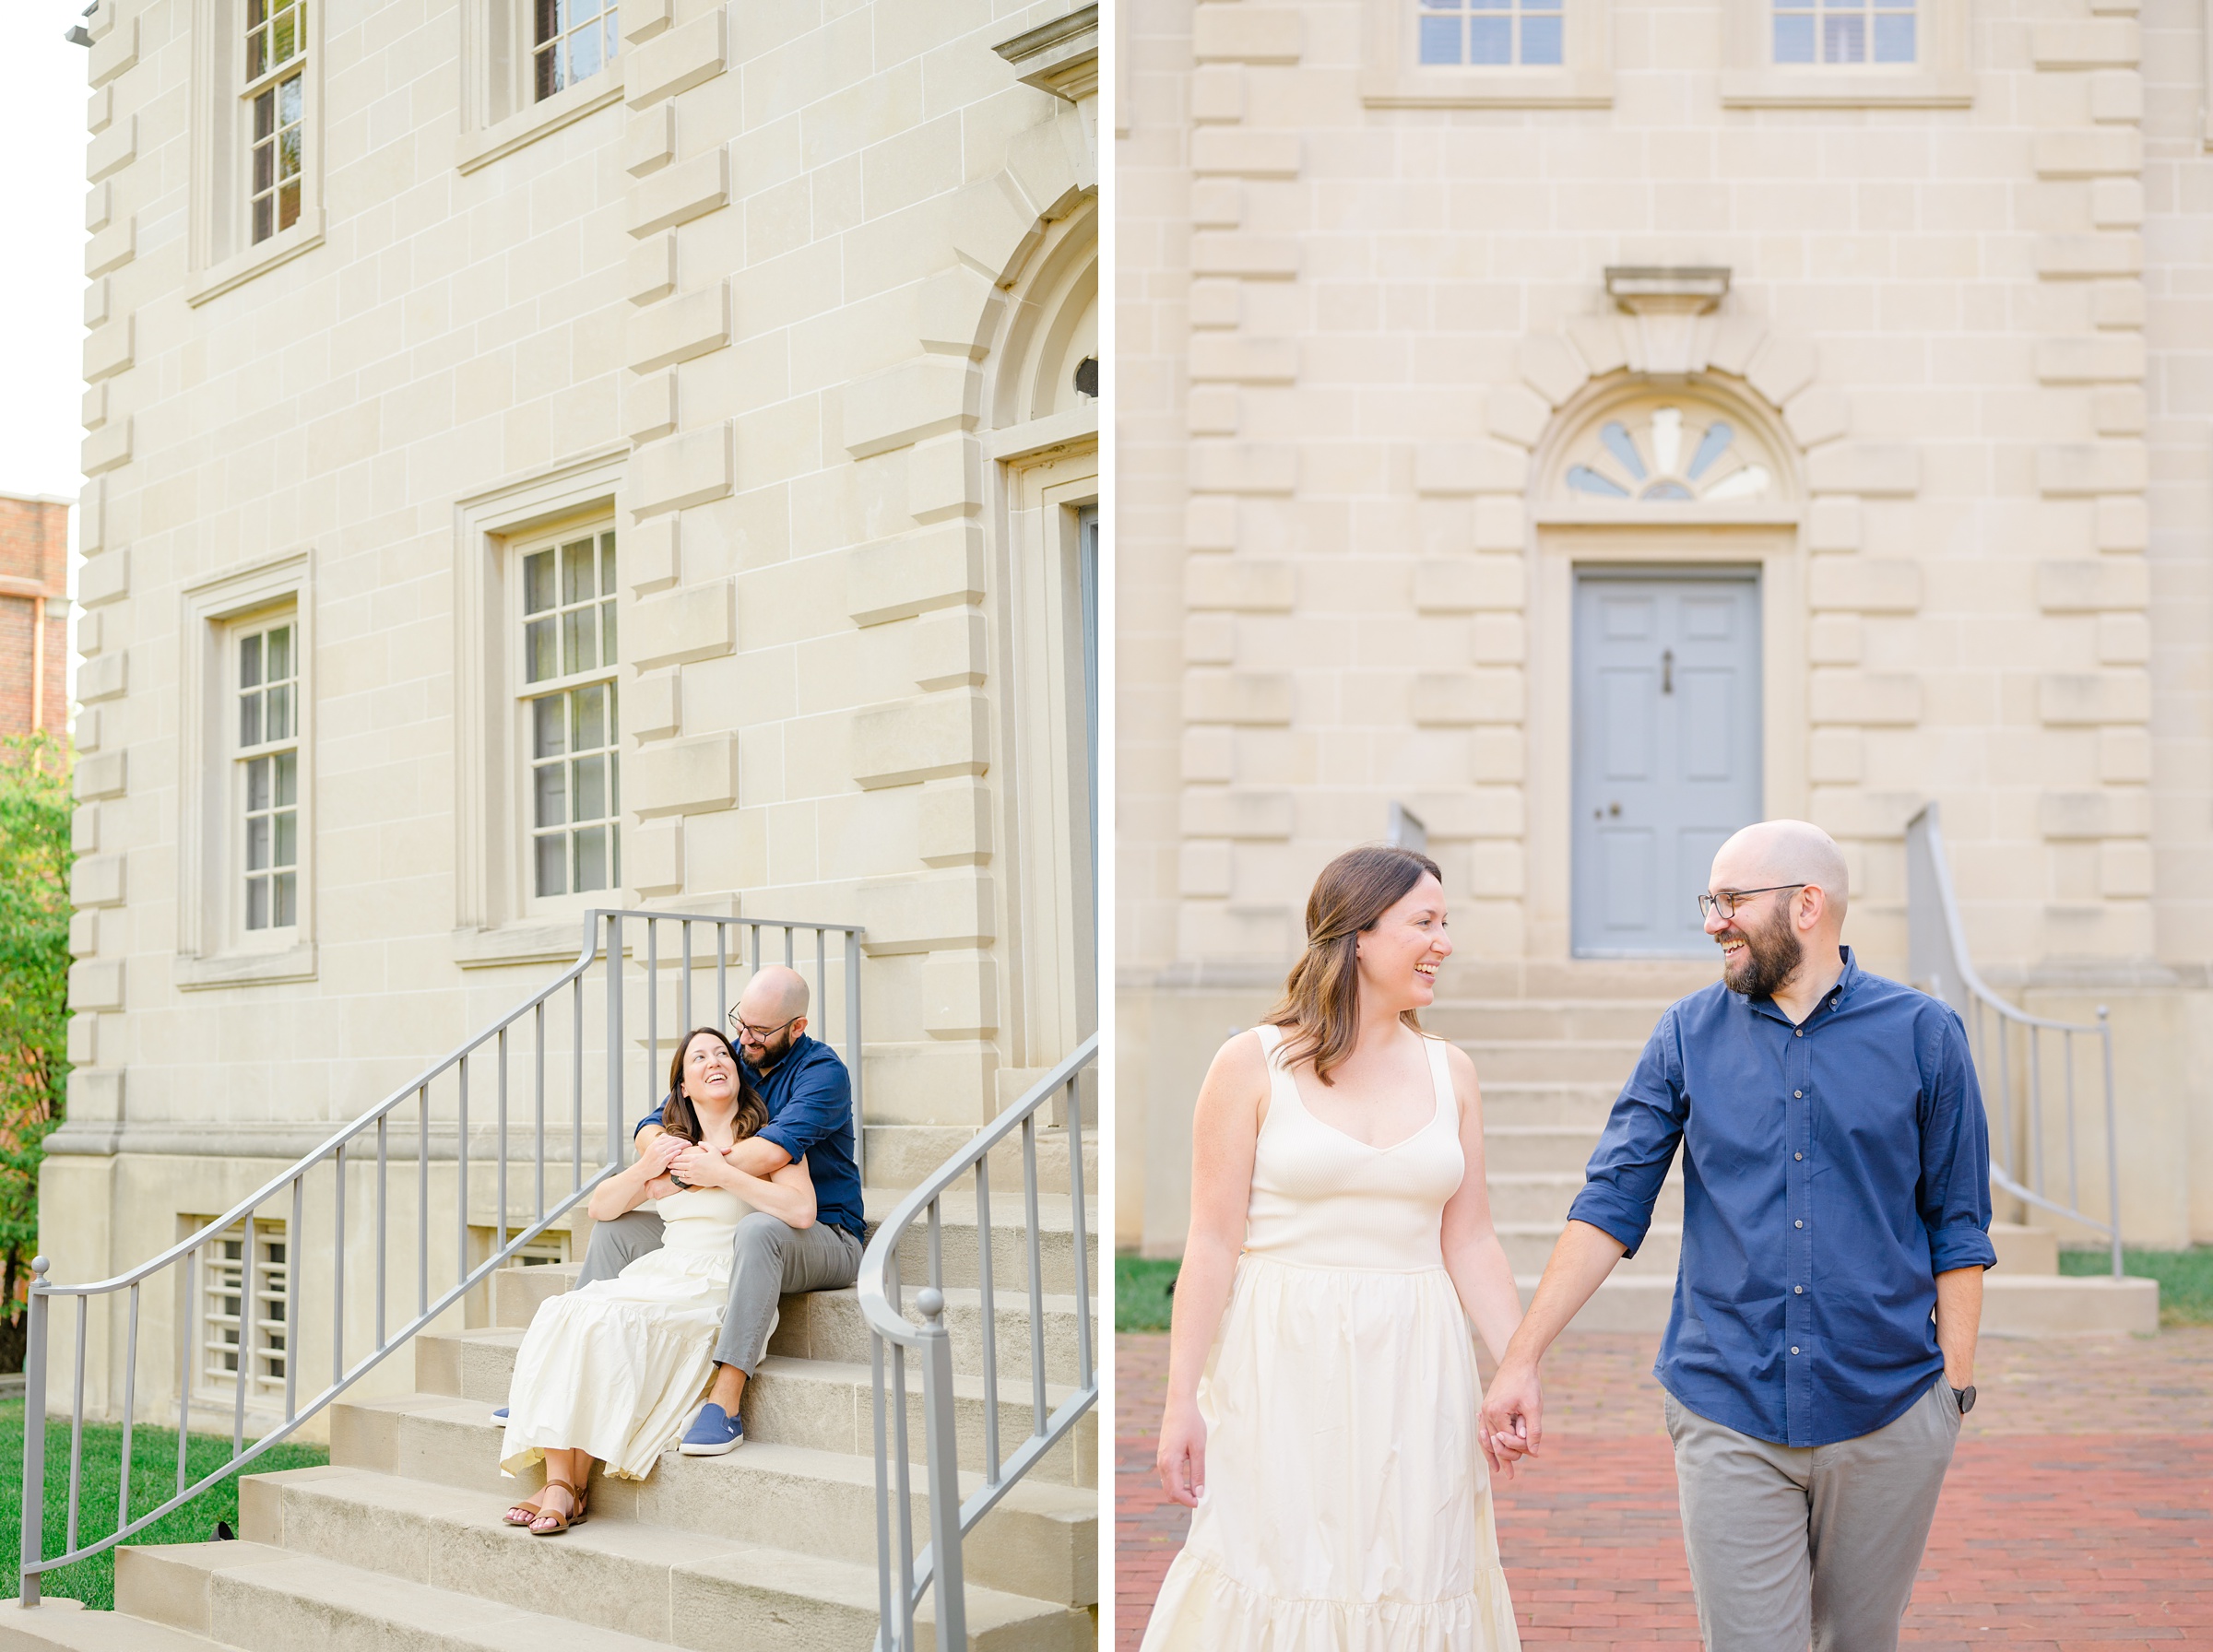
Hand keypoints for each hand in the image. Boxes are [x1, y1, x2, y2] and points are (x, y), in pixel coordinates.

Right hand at [641, 1133, 685, 1176]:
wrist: (642, 1170)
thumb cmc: (648, 1160)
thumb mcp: (652, 1148)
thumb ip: (659, 1142)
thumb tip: (667, 1135)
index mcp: (656, 1143)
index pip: (669, 1138)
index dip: (678, 1138)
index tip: (684, 1140)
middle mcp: (657, 1147)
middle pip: (673, 1141)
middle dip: (682, 1141)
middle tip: (689, 1142)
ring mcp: (659, 1154)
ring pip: (673, 1147)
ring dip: (682, 1145)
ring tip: (688, 1145)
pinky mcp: (661, 1161)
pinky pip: (670, 1155)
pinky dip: (676, 1152)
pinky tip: (680, 1151)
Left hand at [642, 1174, 680, 1198]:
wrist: (679, 1177)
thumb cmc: (673, 1174)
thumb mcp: (662, 1172)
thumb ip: (656, 1175)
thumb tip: (654, 1180)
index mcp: (650, 1176)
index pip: (646, 1185)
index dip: (651, 1186)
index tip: (656, 1186)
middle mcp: (650, 1182)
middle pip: (647, 1191)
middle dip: (652, 1192)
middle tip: (660, 1189)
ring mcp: (653, 1188)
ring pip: (650, 1195)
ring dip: (656, 1194)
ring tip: (663, 1190)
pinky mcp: (657, 1193)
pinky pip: (657, 1198)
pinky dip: (662, 1196)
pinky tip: (666, 1192)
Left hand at [670, 1143, 725, 1187]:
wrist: (723, 1175)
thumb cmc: (719, 1162)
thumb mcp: (713, 1150)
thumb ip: (705, 1145)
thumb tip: (699, 1142)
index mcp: (695, 1158)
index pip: (681, 1157)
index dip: (674, 1157)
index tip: (670, 1156)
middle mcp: (692, 1166)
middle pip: (678, 1165)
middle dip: (672, 1164)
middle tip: (667, 1164)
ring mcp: (693, 1174)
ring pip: (680, 1173)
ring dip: (675, 1172)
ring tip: (671, 1171)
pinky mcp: (695, 1181)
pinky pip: (685, 1180)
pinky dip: (681, 1179)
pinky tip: (679, 1178)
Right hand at [1156, 1401, 1206, 1509]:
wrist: (1179, 1405)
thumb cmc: (1191, 1424)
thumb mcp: (1198, 1449)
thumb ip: (1198, 1472)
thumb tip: (1199, 1493)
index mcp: (1170, 1463)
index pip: (1176, 1493)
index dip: (1189, 1501)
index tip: (1202, 1500)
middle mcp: (1161, 1463)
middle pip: (1170, 1493)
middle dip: (1184, 1498)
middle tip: (1201, 1494)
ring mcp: (1160, 1459)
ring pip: (1168, 1486)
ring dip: (1181, 1491)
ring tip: (1197, 1485)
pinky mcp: (1163, 1455)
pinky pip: (1167, 1477)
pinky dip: (1177, 1482)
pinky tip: (1189, 1476)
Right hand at [1479, 1358, 1542, 1480]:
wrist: (1519, 1361)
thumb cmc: (1526, 1382)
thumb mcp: (1534, 1407)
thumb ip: (1534, 1431)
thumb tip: (1534, 1452)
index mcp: (1496, 1412)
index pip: (1507, 1440)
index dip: (1521, 1447)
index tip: (1533, 1448)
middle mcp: (1486, 1412)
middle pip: (1495, 1443)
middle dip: (1506, 1456)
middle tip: (1512, 1473)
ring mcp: (1485, 1409)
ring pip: (1486, 1438)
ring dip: (1491, 1455)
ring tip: (1496, 1471)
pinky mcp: (1489, 1406)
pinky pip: (1485, 1429)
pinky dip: (1488, 1441)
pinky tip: (1489, 1447)